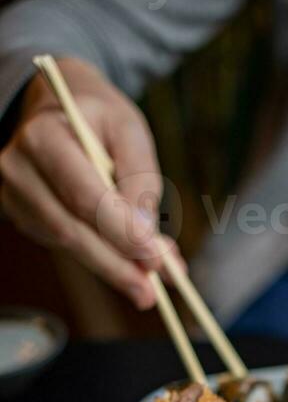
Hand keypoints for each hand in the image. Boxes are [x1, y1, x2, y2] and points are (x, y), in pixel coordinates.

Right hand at [0, 57, 181, 308]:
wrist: (62, 109)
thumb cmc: (100, 118)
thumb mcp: (130, 130)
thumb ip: (141, 179)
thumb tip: (148, 236)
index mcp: (44, 138)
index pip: (83, 195)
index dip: (119, 230)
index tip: (154, 256)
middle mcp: (20, 170)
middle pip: (71, 230)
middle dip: (116, 265)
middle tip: (152, 292)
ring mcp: (18, 198)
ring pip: (69, 245)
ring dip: (112, 268)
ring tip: (148, 286)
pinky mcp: (27, 218)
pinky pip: (68, 246)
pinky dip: (103, 258)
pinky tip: (129, 264)